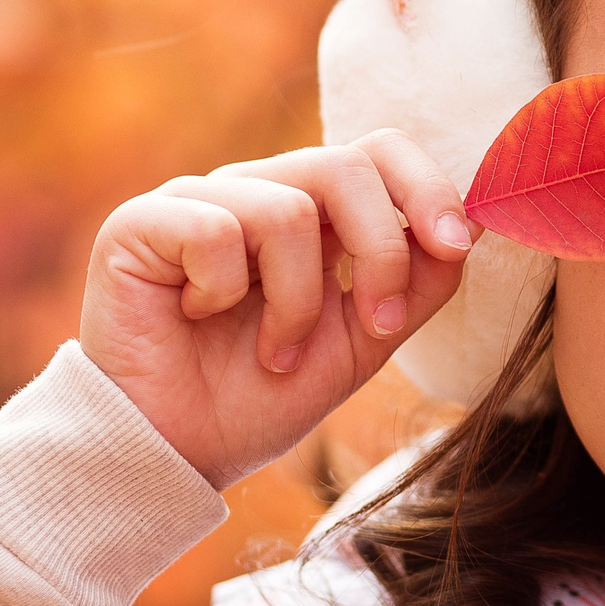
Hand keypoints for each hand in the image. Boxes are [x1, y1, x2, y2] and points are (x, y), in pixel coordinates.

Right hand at [79, 131, 477, 486]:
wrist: (176, 453)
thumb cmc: (260, 397)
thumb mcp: (362, 343)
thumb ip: (413, 284)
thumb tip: (465, 230)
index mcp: (312, 212)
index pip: (378, 151)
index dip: (426, 187)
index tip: (455, 246)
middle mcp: (256, 191)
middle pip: (345, 165)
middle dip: (379, 251)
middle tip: (373, 325)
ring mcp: (197, 200)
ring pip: (287, 210)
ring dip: (296, 302)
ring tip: (272, 352)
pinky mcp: (139, 222)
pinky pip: (214, 230)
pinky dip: (223, 292)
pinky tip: (199, 319)